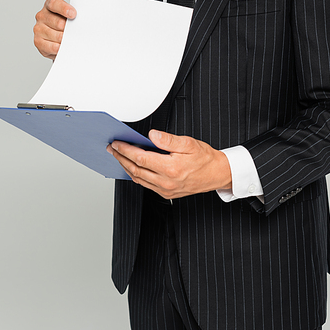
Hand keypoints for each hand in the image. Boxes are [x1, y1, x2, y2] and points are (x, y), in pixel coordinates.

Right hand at [33, 0, 76, 58]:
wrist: (60, 38)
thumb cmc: (66, 25)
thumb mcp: (70, 16)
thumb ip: (73, 16)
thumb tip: (80, 22)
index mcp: (49, 6)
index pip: (54, 4)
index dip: (64, 9)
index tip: (73, 14)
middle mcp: (41, 16)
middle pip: (57, 22)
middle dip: (68, 29)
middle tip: (76, 32)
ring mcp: (38, 28)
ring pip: (55, 35)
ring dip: (65, 39)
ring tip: (71, 40)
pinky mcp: (38, 41)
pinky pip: (50, 46)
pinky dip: (59, 47)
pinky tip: (64, 46)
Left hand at [108, 130, 231, 198]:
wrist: (217, 174)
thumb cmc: (205, 158)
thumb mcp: (189, 143)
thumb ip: (169, 140)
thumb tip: (152, 136)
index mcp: (171, 168)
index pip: (141, 158)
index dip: (126, 150)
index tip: (118, 143)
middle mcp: (166, 182)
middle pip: (135, 169)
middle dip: (121, 157)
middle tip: (112, 148)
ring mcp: (165, 190)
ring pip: (138, 178)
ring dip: (126, 166)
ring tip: (119, 156)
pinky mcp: (166, 194)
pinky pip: (145, 184)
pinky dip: (136, 174)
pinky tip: (132, 166)